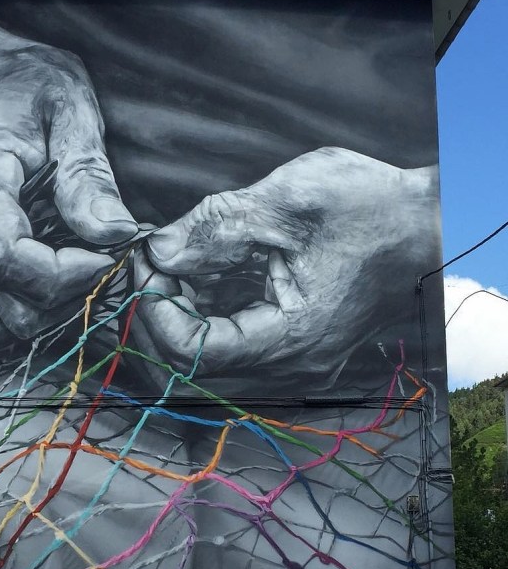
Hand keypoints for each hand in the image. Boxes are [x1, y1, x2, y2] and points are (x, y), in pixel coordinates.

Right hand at [0, 7, 136, 342]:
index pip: (9, 259)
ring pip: (9, 323)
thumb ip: (90, 178)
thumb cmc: (28, 96)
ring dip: (58, 304)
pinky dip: (26, 307)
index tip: (111, 256)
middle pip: (17, 305)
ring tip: (76, 256)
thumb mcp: (72, 113)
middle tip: (104, 253)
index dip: (70, 275)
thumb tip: (118, 235)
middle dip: (76, 292)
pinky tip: (44, 269)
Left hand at [135, 147, 435, 379]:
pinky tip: (201, 274)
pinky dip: (208, 313)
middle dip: (159, 314)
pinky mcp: (295, 347)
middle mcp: (294, 367)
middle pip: (195, 367)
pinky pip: (235, 345)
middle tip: (148, 263)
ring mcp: (296, 362)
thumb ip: (213, 228)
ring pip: (211, 360)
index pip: (194, 352)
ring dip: (180, 314)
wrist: (425, 222)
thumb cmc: (372, 208)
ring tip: (172, 264)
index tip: (142, 264)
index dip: (154, 310)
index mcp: (293, 338)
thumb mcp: (286, 201)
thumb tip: (156, 251)